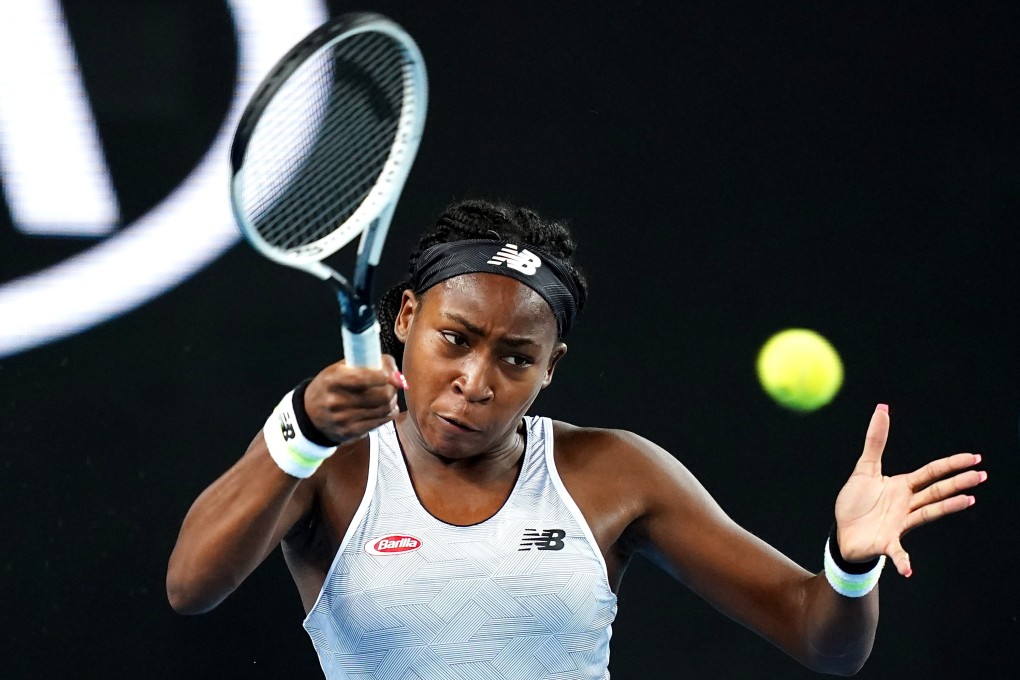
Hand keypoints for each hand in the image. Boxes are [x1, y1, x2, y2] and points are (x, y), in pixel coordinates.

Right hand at [303, 355, 405, 442]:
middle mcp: (336, 401)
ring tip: (388, 395)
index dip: (383, 376)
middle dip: (393, 387)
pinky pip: (381, 421)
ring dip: (392, 400)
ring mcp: (343, 419)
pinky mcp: (351, 432)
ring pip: (384, 409)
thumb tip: (395, 372)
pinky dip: (389, 412)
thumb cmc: (330, 387)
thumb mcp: (339, 369)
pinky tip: (385, 408)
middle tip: (393, 384)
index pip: (362, 378)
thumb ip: (366, 363)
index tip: (391, 374)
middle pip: (381, 395)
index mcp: (332, 380)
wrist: (310, 414)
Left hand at [833, 404, 985, 576]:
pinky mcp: (887, 543)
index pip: (931, 473)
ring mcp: (900, 524)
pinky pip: (898, 553)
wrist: (844, 533)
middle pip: (936, 491)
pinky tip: (908, 570)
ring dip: (947, 507)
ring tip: (967, 501)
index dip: (951, 464)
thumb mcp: (864, 469)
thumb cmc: (857, 503)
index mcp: (903, 486)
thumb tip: (882, 408)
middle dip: (958, 483)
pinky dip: (904, 562)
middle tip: (982, 475)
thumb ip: (875, 441)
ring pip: (927, 513)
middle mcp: (907, 505)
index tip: (974, 458)